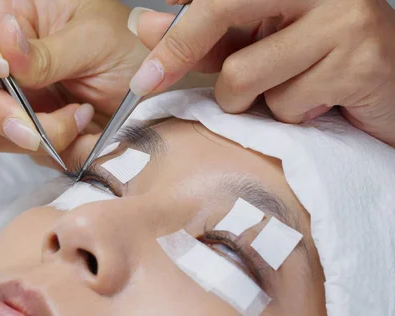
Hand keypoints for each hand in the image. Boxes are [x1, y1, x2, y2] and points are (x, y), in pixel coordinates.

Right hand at [0, 0, 147, 168]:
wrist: (155, 92)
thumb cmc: (127, 46)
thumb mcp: (93, 38)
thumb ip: (45, 50)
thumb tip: (3, 43)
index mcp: (5, 12)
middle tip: (24, 118)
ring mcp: (5, 95)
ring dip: (23, 129)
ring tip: (77, 116)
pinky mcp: (20, 128)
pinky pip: (10, 146)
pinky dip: (47, 144)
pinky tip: (80, 125)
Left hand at [128, 0, 394, 145]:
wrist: (394, 90)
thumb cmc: (319, 65)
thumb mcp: (258, 43)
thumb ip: (206, 34)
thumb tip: (146, 25)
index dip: (174, 24)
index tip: (141, 49)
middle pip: (221, 9)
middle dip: (180, 51)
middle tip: (148, 80)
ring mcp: (346, 18)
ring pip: (244, 74)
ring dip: (250, 100)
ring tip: (285, 92)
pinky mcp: (362, 61)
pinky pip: (286, 104)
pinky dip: (290, 115)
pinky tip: (318, 104)